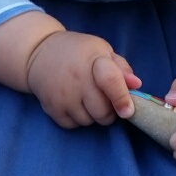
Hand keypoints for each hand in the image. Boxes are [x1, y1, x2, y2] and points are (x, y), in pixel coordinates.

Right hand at [26, 30, 140, 127]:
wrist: (39, 52)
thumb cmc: (78, 52)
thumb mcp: (101, 50)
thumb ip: (121, 67)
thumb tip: (136, 85)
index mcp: (94, 60)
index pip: (110, 81)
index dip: (121, 98)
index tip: (128, 112)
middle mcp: (77, 79)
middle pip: (102, 111)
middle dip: (110, 111)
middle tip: (105, 100)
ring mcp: (63, 95)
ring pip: (89, 121)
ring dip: (93, 115)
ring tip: (86, 98)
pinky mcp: (51, 107)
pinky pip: (73, 125)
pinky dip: (77, 119)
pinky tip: (74, 103)